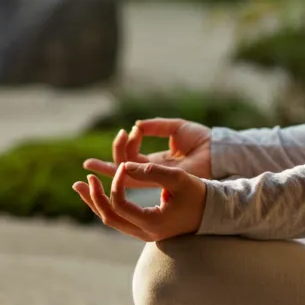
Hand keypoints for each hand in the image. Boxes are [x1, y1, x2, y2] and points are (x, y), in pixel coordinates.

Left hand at [72, 159, 206, 241]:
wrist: (213, 212)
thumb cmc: (199, 194)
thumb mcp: (179, 178)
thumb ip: (152, 171)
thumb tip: (124, 165)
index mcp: (153, 222)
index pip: (121, 204)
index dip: (116, 183)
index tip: (123, 165)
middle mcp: (145, 232)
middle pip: (109, 217)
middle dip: (94, 197)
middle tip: (85, 177)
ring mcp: (143, 232)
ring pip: (111, 219)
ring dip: (94, 201)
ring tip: (79, 185)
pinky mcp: (143, 227)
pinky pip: (118, 217)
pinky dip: (105, 204)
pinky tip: (96, 191)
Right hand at [82, 117, 212, 187]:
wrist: (217, 149)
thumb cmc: (202, 139)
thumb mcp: (175, 128)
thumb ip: (155, 126)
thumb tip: (135, 126)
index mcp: (157, 161)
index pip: (131, 159)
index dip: (120, 149)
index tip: (123, 132)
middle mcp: (154, 171)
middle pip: (123, 171)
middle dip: (103, 170)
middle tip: (87, 164)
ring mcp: (157, 176)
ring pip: (125, 176)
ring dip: (109, 167)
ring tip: (101, 155)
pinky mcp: (162, 178)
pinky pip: (135, 177)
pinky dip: (122, 168)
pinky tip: (114, 161)